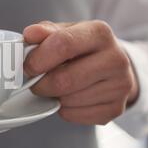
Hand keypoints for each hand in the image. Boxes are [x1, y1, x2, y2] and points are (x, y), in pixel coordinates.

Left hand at [23, 20, 138, 125]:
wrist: (113, 65)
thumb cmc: (83, 48)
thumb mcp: (65, 32)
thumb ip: (45, 32)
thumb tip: (30, 35)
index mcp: (100, 33)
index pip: (63, 45)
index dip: (38, 58)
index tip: (27, 66)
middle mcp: (115, 58)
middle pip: (64, 80)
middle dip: (41, 84)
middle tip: (36, 81)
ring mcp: (120, 86)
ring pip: (68, 100)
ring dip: (53, 96)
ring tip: (56, 86)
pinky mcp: (115, 108)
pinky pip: (74, 115)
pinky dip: (63, 109)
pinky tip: (69, 97)